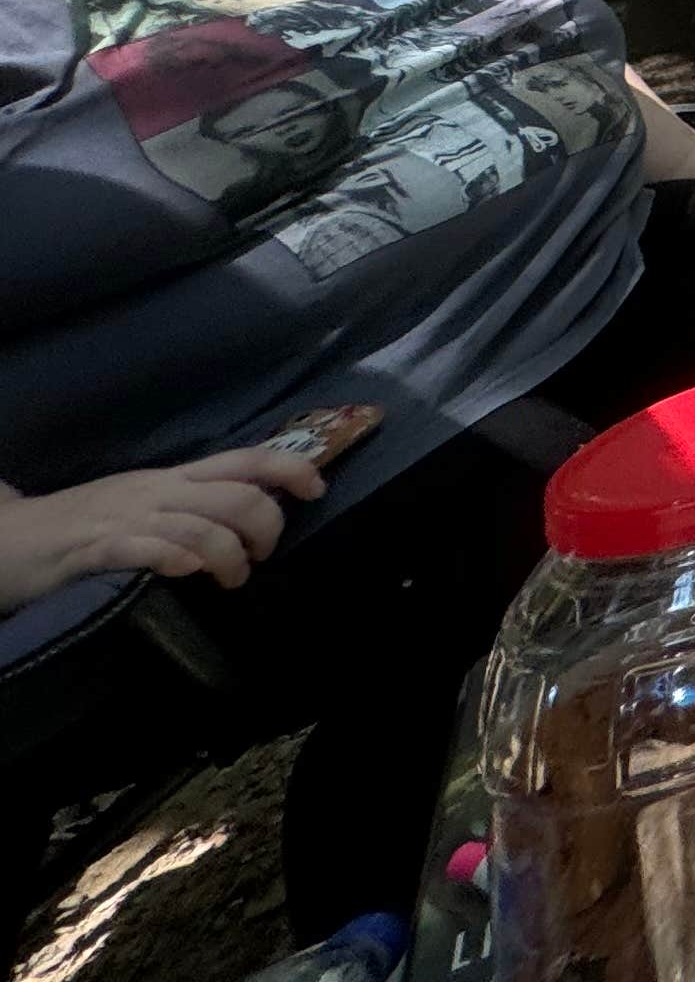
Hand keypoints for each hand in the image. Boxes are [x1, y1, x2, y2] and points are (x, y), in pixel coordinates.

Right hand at [0, 447, 327, 609]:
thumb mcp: (144, 503)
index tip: (318, 489)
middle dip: (267, 527)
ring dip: (231, 555)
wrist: (9, 537)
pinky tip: (188, 571)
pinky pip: (143, 548)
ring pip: (202, 524)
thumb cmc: (81, 524)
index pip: (244, 460)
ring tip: (231, 579)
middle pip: (237, 495)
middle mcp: (157, 491)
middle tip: (259, 560)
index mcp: (172, 478)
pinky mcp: (93, 549)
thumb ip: (190, 506)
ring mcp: (126, 518)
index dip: (289, 469)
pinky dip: (174, 557)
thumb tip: (248, 519)